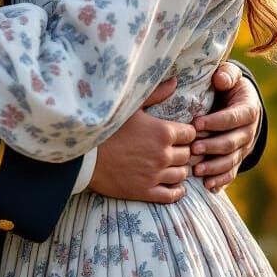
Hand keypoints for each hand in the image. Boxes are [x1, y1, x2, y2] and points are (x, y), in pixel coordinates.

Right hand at [89, 78, 199, 203]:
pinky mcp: (146, 191)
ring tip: (172, 165)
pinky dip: (176, 190)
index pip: (191, 134)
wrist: (85, 155)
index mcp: (163, 132)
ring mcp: (156, 175)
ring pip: (183, 174)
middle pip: (188, 154)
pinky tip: (172, 185)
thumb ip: (156, 94)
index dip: (187, 133)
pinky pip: (172, 195)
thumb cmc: (107, 127)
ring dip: (180, 169)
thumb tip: (175, 81)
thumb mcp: (132, 107)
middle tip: (176, 149)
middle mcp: (164, 154)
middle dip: (184, 151)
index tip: (180, 133)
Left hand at [189, 62, 260, 193]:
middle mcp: (248, 131)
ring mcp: (243, 148)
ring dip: (214, 167)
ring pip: (231, 161)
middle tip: (193, 149)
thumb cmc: (229, 86)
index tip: (196, 123)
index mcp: (248, 110)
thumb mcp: (230, 76)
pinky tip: (208, 186)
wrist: (239, 102)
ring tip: (196, 170)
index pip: (233, 118)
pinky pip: (231, 172)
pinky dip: (221, 181)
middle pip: (232, 143)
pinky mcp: (237, 159)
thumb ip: (226, 75)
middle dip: (212, 147)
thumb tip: (219, 79)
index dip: (216, 122)